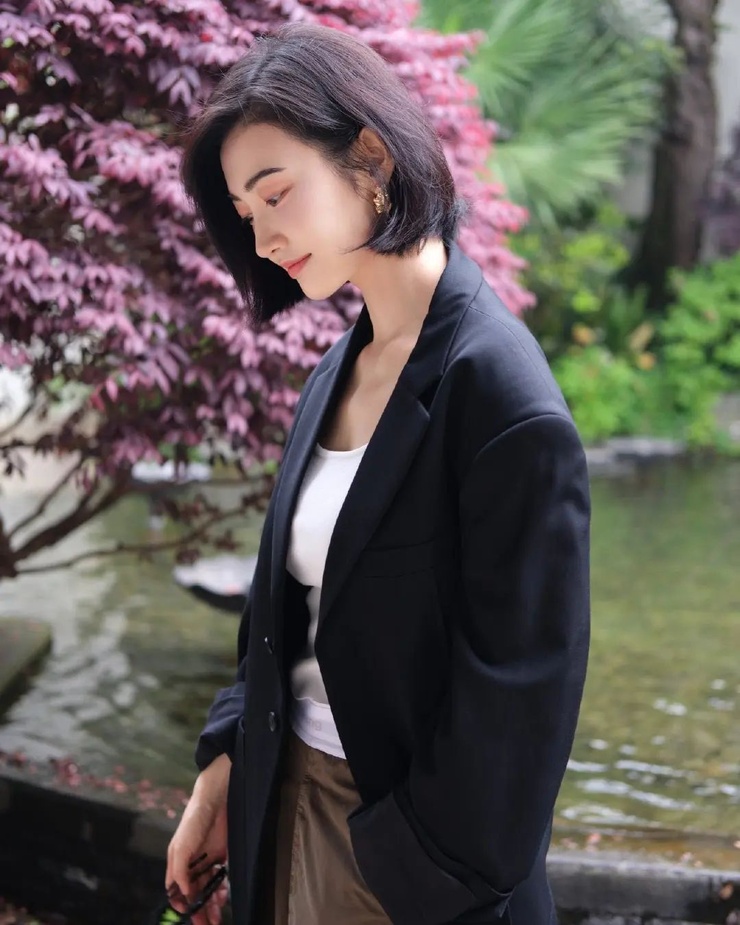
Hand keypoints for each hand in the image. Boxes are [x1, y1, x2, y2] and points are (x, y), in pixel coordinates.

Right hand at [166, 753, 230, 924]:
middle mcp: (190, 865)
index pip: (175, 891)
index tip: (189, 915)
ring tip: (218, 914)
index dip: (181, 904)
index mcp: (177, 864)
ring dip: (211, 903)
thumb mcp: (182, 845)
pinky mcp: (220, 856)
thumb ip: (180, 870)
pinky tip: (223, 896)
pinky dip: (220, 890)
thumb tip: (181, 892)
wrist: (216, 799)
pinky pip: (219, 879)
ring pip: (206, 889)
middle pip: (192, 894)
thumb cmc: (194, 820)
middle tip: (208, 924)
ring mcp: (205, 861)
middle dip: (198, 910)